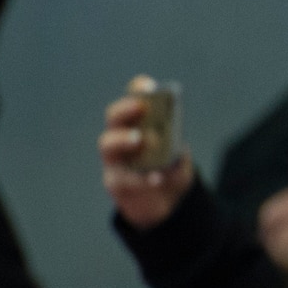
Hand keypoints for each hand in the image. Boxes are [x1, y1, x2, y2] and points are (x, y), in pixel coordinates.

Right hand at [100, 75, 194, 229]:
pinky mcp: (115, 182)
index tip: (147, 84)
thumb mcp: (179, 160)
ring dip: (122, 139)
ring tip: (138, 138)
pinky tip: (156, 177)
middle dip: (125, 110)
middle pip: (114, 118)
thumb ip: (177, 153)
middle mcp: (120, 136)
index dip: (138, 89)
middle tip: (139, 107)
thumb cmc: (169, 170)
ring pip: (107, 144)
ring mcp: (114, 159)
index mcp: (138, 123)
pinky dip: (140, 177)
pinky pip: (123, 178)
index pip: (133, 99)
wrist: (165, 202)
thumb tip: (174, 150)